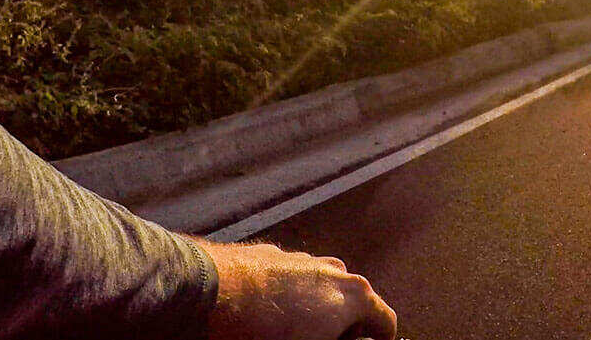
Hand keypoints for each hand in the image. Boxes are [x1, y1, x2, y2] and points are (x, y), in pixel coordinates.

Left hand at [200, 240, 397, 339]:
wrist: (205, 294)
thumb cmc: (259, 331)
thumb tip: (337, 337)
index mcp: (353, 295)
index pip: (385, 322)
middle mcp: (335, 271)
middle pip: (354, 305)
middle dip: (342, 330)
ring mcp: (303, 261)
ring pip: (322, 293)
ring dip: (314, 315)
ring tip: (289, 335)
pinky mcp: (273, 258)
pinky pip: (293, 283)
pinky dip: (288, 301)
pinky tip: (265, 321)